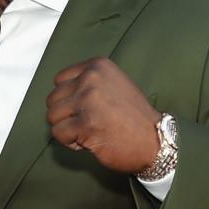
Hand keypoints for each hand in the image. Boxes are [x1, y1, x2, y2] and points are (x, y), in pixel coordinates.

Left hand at [46, 57, 160, 172]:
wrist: (156, 140)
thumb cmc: (133, 116)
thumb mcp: (114, 84)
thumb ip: (88, 82)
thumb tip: (60, 92)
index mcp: (97, 66)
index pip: (59, 80)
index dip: (68, 98)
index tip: (86, 108)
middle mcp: (91, 79)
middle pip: (52, 99)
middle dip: (66, 115)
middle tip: (88, 122)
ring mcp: (88, 101)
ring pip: (52, 116)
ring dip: (67, 128)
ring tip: (89, 131)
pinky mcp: (86, 124)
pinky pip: (58, 133)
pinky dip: (70, 142)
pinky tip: (89, 141)